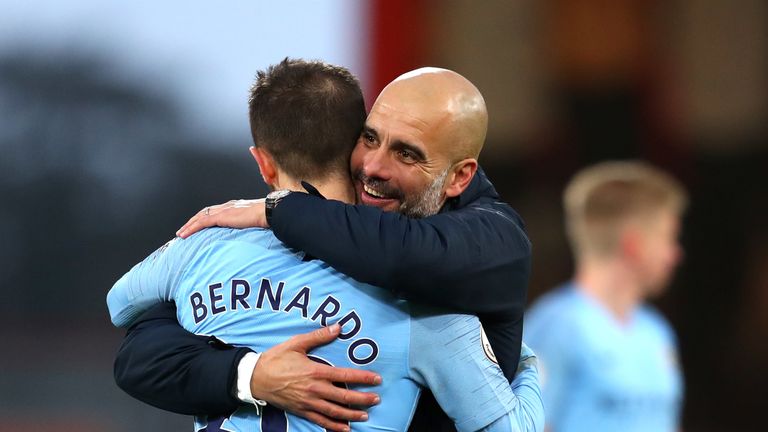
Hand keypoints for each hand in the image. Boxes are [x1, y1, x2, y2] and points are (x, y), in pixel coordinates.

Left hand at [176, 199, 265, 237]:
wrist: (269, 212)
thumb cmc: (268, 217)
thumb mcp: (257, 221)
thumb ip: (252, 225)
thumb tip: (255, 232)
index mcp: (235, 206)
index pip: (216, 211)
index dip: (206, 217)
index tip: (200, 224)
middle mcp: (227, 206)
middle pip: (205, 212)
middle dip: (193, 221)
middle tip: (185, 229)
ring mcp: (223, 210)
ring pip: (200, 217)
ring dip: (189, 225)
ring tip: (181, 234)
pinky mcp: (221, 216)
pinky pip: (201, 222)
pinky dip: (191, 228)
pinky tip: (184, 235)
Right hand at [251, 324, 381, 431]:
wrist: (256, 378)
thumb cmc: (276, 358)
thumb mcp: (296, 343)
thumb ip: (319, 336)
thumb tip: (338, 327)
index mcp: (316, 371)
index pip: (345, 375)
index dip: (363, 378)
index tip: (377, 379)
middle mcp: (315, 389)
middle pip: (344, 396)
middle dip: (362, 399)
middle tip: (376, 399)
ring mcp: (308, 402)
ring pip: (335, 411)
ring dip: (352, 414)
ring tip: (366, 415)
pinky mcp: (301, 411)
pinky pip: (321, 420)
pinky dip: (334, 425)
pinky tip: (345, 428)